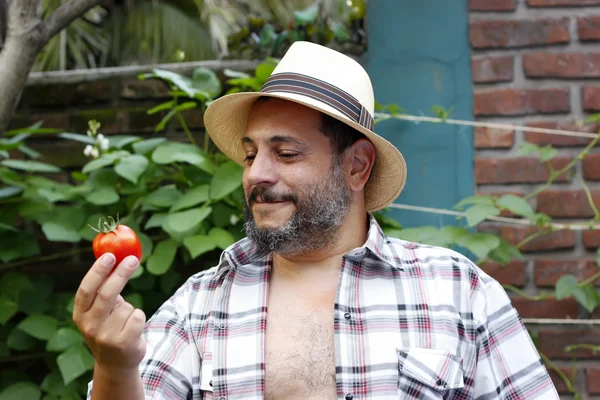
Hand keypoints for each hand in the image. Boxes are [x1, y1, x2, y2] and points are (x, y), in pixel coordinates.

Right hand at [73, 253, 145, 374]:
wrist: (116, 363)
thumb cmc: (108, 328)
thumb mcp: (98, 312)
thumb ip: (102, 291)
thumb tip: (115, 258)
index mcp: (79, 315)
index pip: (86, 289)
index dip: (97, 271)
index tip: (110, 255)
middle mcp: (89, 327)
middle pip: (107, 294)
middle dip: (121, 274)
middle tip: (132, 260)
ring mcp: (106, 336)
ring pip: (126, 307)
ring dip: (130, 308)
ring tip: (124, 321)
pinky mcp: (123, 343)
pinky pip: (138, 316)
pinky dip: (139, 317)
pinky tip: (132, 329)